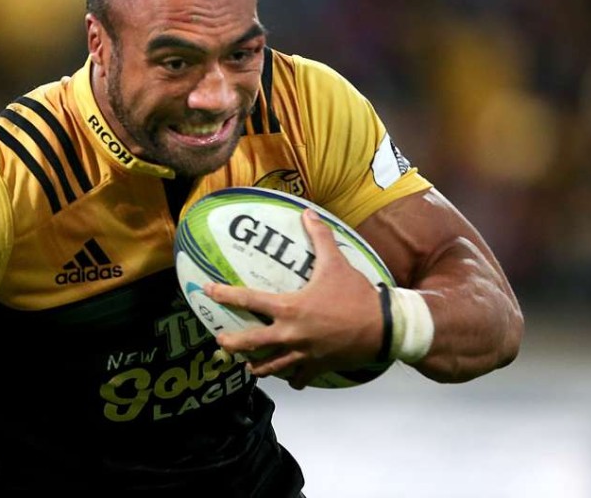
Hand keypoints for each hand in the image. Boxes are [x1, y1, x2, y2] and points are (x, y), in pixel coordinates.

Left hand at [204, 208, 384, 388]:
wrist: (384, 328)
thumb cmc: (356, 295)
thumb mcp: (336, 263)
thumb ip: (320, 237)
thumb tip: (308, 212)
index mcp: (289, 308)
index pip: (248, 300)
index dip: (224, 294)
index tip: (207, 291)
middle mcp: (290, 334)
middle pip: (250, 343)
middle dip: (231, 343)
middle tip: (220, 341)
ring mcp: (302, 355)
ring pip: (270, 367)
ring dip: (257, 365)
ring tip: (248, 364)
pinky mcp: (316, 368)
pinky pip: (296, 378)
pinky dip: (290, 378)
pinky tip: (287, 377)